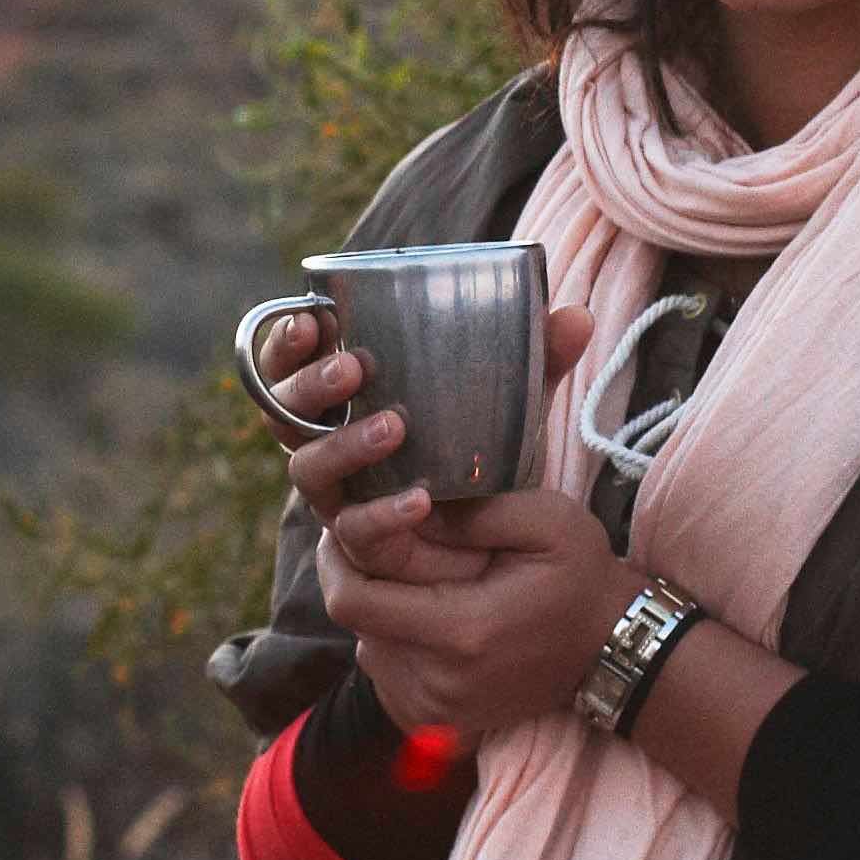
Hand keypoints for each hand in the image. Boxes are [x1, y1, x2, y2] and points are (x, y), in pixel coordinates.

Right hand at [263, 295, 594, 532]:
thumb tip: (577, 317)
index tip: (313, 320)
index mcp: (343, 395)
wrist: (505, 531)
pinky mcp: (362, 542)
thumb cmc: (488, 442)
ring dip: (341, 445)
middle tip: (354, 369)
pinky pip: (351, 532)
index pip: (289, 362)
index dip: (285, 341)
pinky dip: (380, 515)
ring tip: (394, 427)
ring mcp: (339, 494)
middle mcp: (326, 442)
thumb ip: (535, 356)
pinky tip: (418, 501)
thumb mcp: (510, 395)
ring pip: (306, 471)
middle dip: (310, 385)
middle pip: (283, 412)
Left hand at [322, 484, 634, 739]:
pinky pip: (387, 677)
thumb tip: (402, 501)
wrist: (612, 650)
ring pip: (369, 649)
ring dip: (382, 612)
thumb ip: (472, 508)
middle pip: (357, 624)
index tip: (342, 528)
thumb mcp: (547, 520)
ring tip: (422, 584)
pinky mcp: (438, 726)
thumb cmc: (582, 577)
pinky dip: (397, 645)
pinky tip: (433, 621)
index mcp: (461, 631)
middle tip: (382, 544)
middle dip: (361, 579)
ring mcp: (437, 712)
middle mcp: (440, 683)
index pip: (353, 601)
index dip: (336, 559)